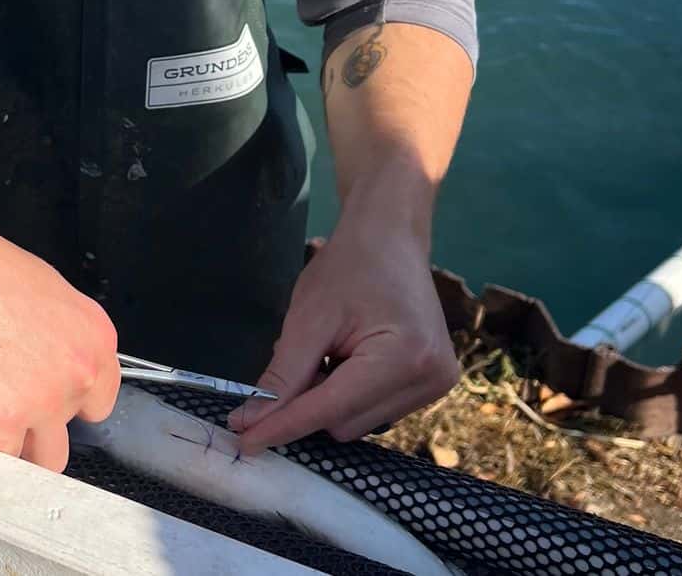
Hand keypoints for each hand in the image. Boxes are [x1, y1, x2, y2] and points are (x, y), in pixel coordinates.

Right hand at [0, 190, 120, 472]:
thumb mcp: (39, 293)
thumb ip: (55, 338)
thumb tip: (44, 363)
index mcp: (94, 337)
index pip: (98, 401)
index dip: (63, 404)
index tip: (40, 402)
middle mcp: (79, 372)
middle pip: (67, 433)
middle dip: (34, 427)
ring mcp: (44, 402)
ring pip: (40, 458)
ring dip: (10, 443)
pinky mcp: (2, 424)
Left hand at [228, 219, 457, 451]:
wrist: (390, 238)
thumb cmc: (348, 267)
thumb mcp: (307, 319)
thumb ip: (281, 376)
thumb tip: (248, 422)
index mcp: (404, 357)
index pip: (329, 409)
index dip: (282, 426)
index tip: (243, 444)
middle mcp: (430, 380)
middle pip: (343, 423)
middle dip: (306, 403)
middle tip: (296, 359)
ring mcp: (438, 386)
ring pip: (356, 423)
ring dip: (328, 399)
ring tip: (329, 350)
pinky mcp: (434, 386)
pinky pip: (374, 411)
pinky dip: (348, 395)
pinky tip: (347, 359)